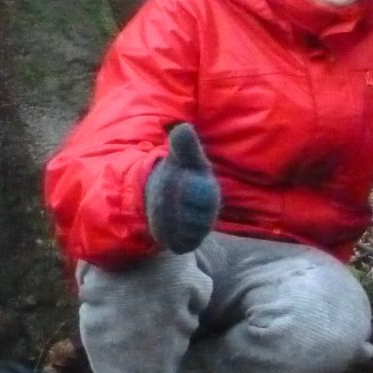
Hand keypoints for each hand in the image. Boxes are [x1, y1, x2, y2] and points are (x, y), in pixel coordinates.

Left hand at [144, 123, 219, 253]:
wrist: (170, 195)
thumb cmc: (179, 173)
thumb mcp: (180, 157)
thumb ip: (183, 146)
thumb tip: (183, 128)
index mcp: (209, 191)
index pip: (192, 199)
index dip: (175, 191)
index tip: (171, 181)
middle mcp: (209, 213)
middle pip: (183, 218)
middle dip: (168, 208)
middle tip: (163, 198)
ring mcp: (201, 229)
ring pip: (179, 232)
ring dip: (165, 222)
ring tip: (163, 211)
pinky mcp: (190, 242)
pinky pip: (177, 245)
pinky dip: (167, 237)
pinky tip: (165, 226)